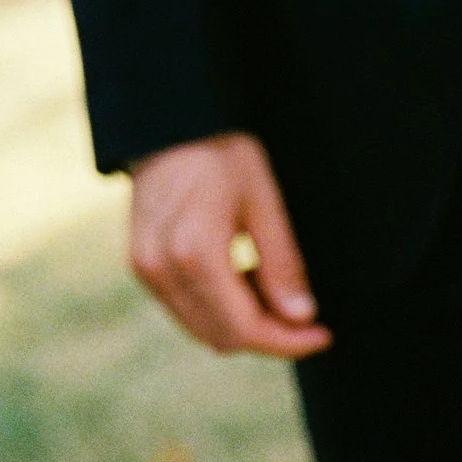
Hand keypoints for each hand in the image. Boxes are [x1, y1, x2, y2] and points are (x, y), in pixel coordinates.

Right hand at [126, 132, 330, 358]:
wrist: (168, 121)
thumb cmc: (222, 152)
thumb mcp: (264, 200)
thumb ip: (281, 263)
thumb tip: (301, 317)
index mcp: (193, 252)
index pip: (243, 328)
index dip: (287, 340)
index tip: (322, 334)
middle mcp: (160, 269)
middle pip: (220, 337)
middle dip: (267, 335)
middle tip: (303, 312)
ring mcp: (144, 269)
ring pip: (200, 328)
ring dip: (241, 323)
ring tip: (270, 286)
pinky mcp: (139, 264)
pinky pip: (182, 308)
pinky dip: (216, 307)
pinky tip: (240, 276)